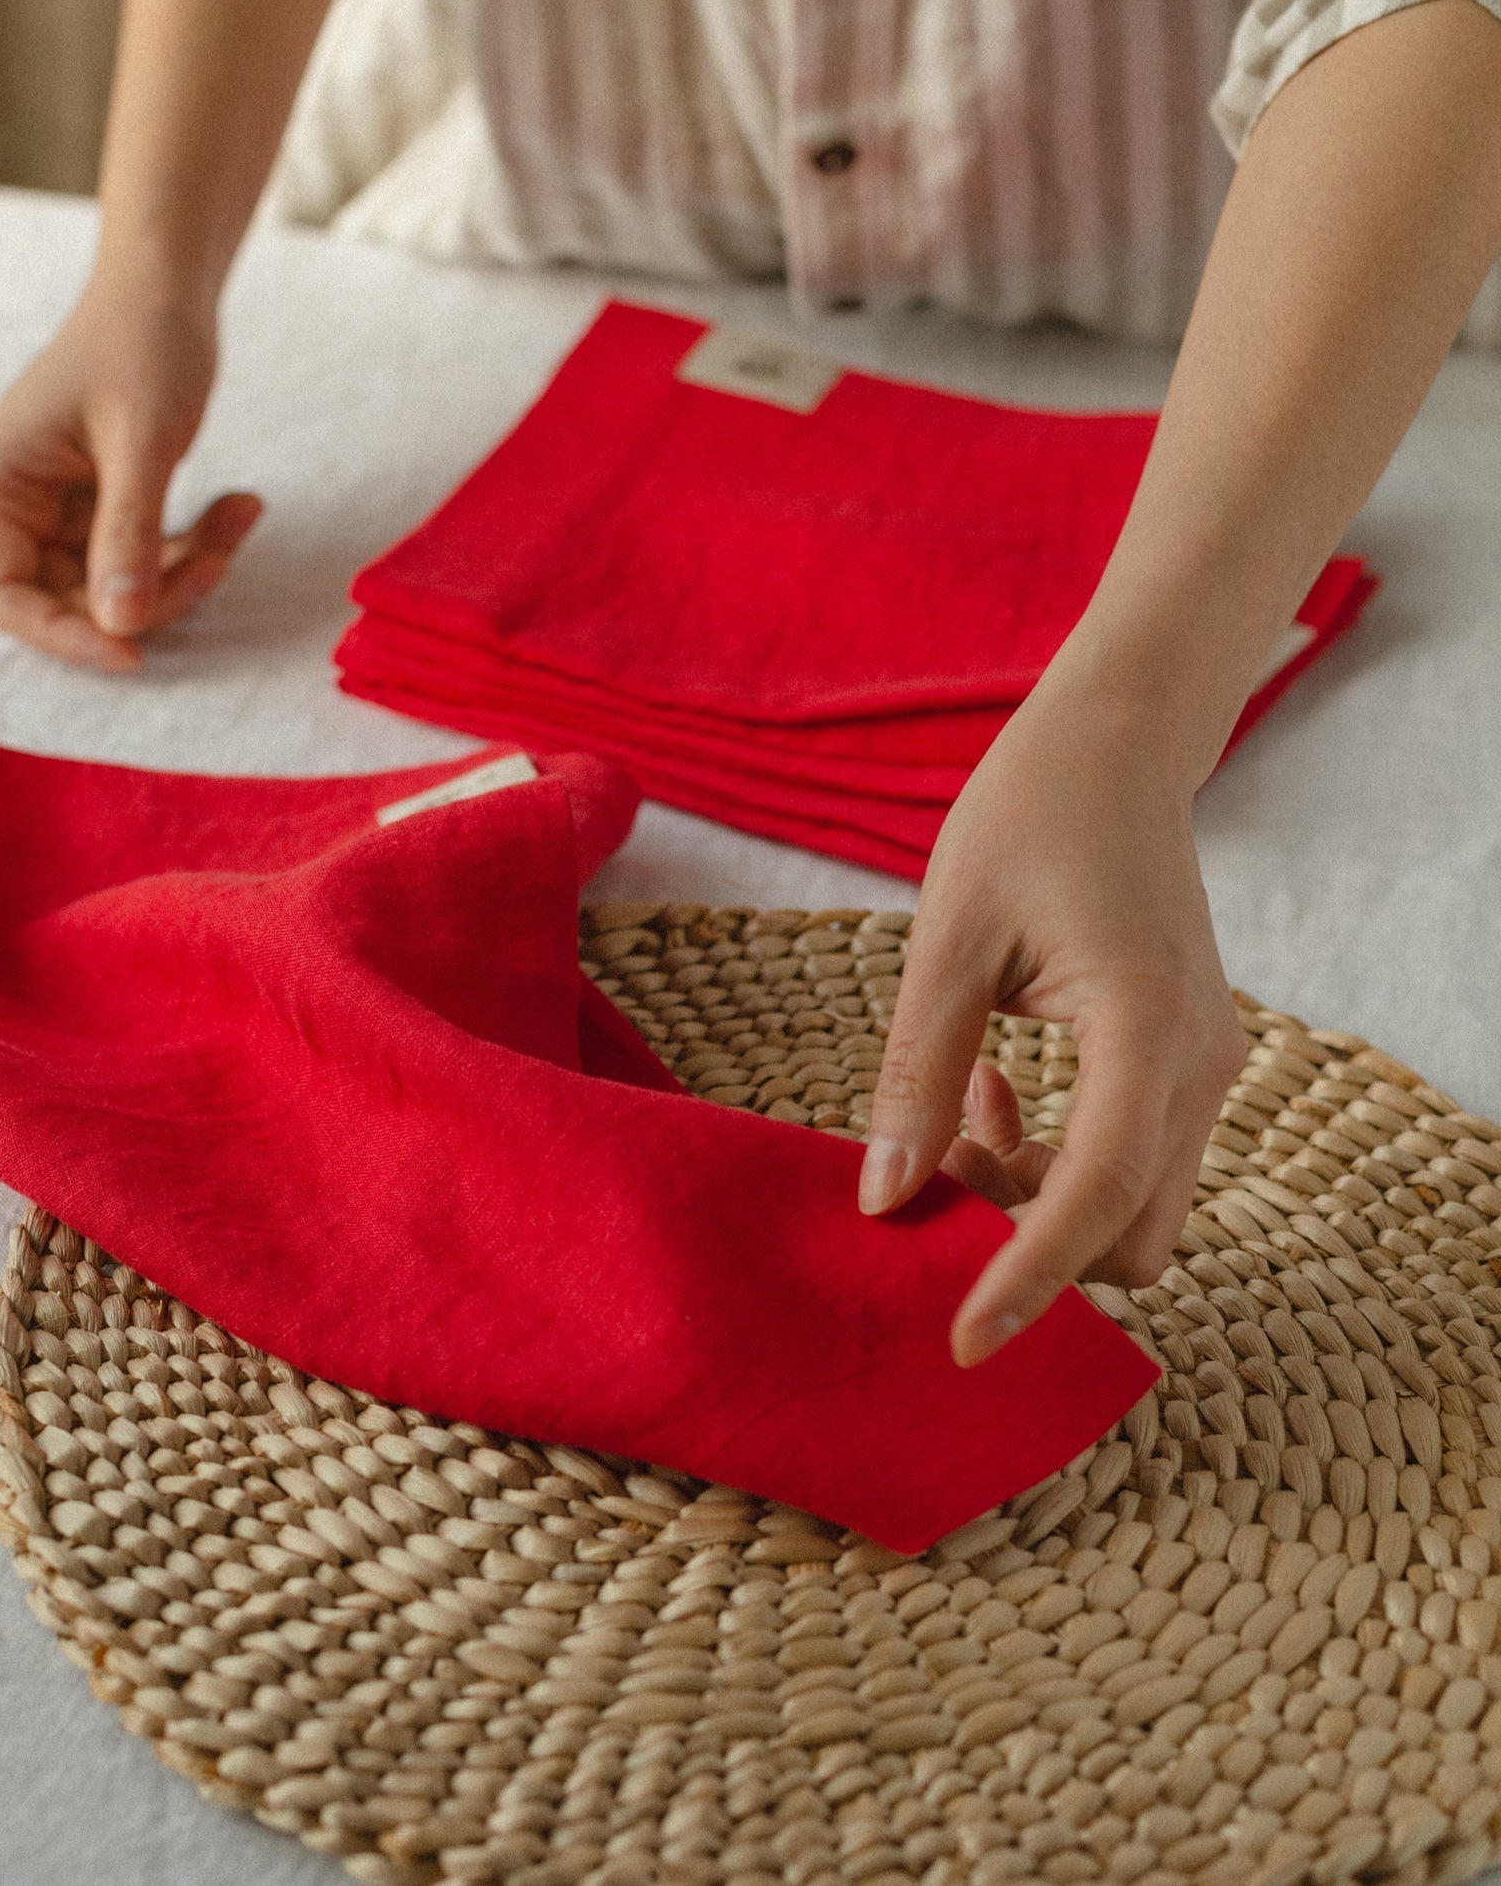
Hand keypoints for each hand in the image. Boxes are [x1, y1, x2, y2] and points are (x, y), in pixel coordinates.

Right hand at [0, 269, 260, 671]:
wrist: (167, 291)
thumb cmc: (143, 345)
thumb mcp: (142, 441)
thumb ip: (128, 534)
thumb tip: (119, 627)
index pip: (3, 595)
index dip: (63, 635)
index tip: (132, 652)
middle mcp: (13, 502)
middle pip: (65, 601)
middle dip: (148, 596)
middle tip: (218, 561)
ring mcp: (57, 509)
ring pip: (113, 588)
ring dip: (183, 571)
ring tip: (242, 515)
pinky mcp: (99, 509)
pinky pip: (141, 559)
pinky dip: (192, 548)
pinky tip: (241, 505)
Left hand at [859, 675, 1246, 1365]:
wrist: (1113, 750)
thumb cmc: (1025, 821)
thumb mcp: (947, 939)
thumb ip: (918, 1073)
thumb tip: (883, 1200)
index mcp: (1142, 1026)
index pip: (1097, 1195)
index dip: (1029, 1280)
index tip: (962, 1342)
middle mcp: (1199, 1061)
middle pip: (1131, 1233)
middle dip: (1030, 1244)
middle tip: (933, 1175)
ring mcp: (1208, 1063)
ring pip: (1134, 1204)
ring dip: (1039, 1200)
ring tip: (956, 1121)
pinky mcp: (1190, 1057)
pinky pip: (1133, 1155)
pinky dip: (1061, 1161)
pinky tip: (992, 1094)